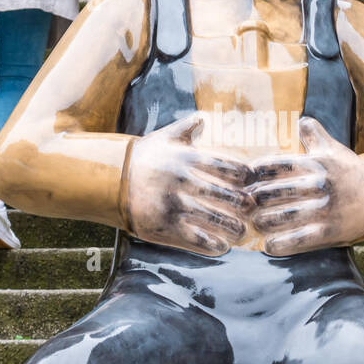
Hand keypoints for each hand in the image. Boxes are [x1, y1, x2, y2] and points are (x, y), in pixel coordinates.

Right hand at [122, 112, 252, 255]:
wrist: (111, 179)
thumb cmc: (144, 158)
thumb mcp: (165, 137)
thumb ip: (187, 127)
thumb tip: (203, 118)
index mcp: (189, 158)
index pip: (230, 167)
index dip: (246, 177)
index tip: (252, 183)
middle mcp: (184, 180)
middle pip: (229, 196)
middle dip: (244, 206)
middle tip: (251, 210)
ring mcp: (175, 204)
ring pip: (216, 220)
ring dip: (233, 228)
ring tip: (240, 230)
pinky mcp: (165, 225)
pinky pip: (197, 239)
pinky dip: (213, 244)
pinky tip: (221, 245)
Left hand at [249, 116, 363, 255]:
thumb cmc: (348, 172)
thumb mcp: (333, 150)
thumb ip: (315, 134)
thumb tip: (302, 119)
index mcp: (315, 164)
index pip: (277, 165)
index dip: (256, 173)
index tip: (244, 179)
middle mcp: (319, 185)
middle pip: (274, 192)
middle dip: (255, 200)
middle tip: (244, 205)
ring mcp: (324, 209)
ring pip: (283, 217)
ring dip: (263, 222)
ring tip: (256, 222)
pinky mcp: (329, 231)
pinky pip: (300, 239)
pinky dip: (281, 244)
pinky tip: (269, 245)